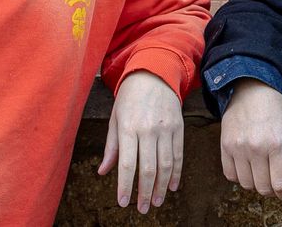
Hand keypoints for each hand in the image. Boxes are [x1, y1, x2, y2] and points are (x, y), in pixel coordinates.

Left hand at [99, 70, 184, 212]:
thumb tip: (103, 172)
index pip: (126, 164)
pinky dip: (176, 173)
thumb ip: (111, 147)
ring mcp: (165, 129)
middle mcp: (148, 130)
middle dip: (145, 192)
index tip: (123, 202)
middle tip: (142, 208)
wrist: (154, 73)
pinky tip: (171, 186)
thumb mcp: (114, 118)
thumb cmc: (129, 98)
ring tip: (156, 202)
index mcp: (128, 128)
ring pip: (166, 165)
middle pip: (148, 168)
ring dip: (161, 187)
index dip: (125, 186)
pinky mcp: (178, 127)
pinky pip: (179, 155)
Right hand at [220, 78, 281, 200]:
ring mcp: (238, 147)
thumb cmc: (276, 109)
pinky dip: (240, 176)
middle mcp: (256, 147)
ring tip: (263, 169)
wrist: (249, 89)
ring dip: (257, 183)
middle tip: (277, 178)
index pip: (281, 185)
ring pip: (247, 185)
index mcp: (277, 143)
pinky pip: (230, 176)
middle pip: (264, 188)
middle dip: (273, 190)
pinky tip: (249, 165)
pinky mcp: (225, 146)